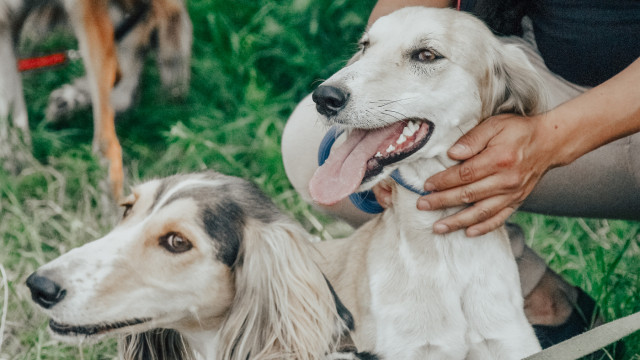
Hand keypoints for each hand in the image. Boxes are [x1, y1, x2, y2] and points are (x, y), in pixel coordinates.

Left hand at [417, 114, 558, 235]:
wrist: (550, 142)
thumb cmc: (518, 131)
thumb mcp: (495, 125)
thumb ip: (472, 138)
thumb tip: (452, 154)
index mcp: (498, 159)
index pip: (464, 174)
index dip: (444, 181)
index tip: (427, 185)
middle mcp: (506, 180)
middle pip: (468, 194)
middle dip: (442, 202)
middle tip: (422, 206)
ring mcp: (512, 193)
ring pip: (481, 212)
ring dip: (457, 221)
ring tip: (438, 227)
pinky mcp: (517, 200)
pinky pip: (499, 218)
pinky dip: (483, 227)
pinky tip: (468, 233)